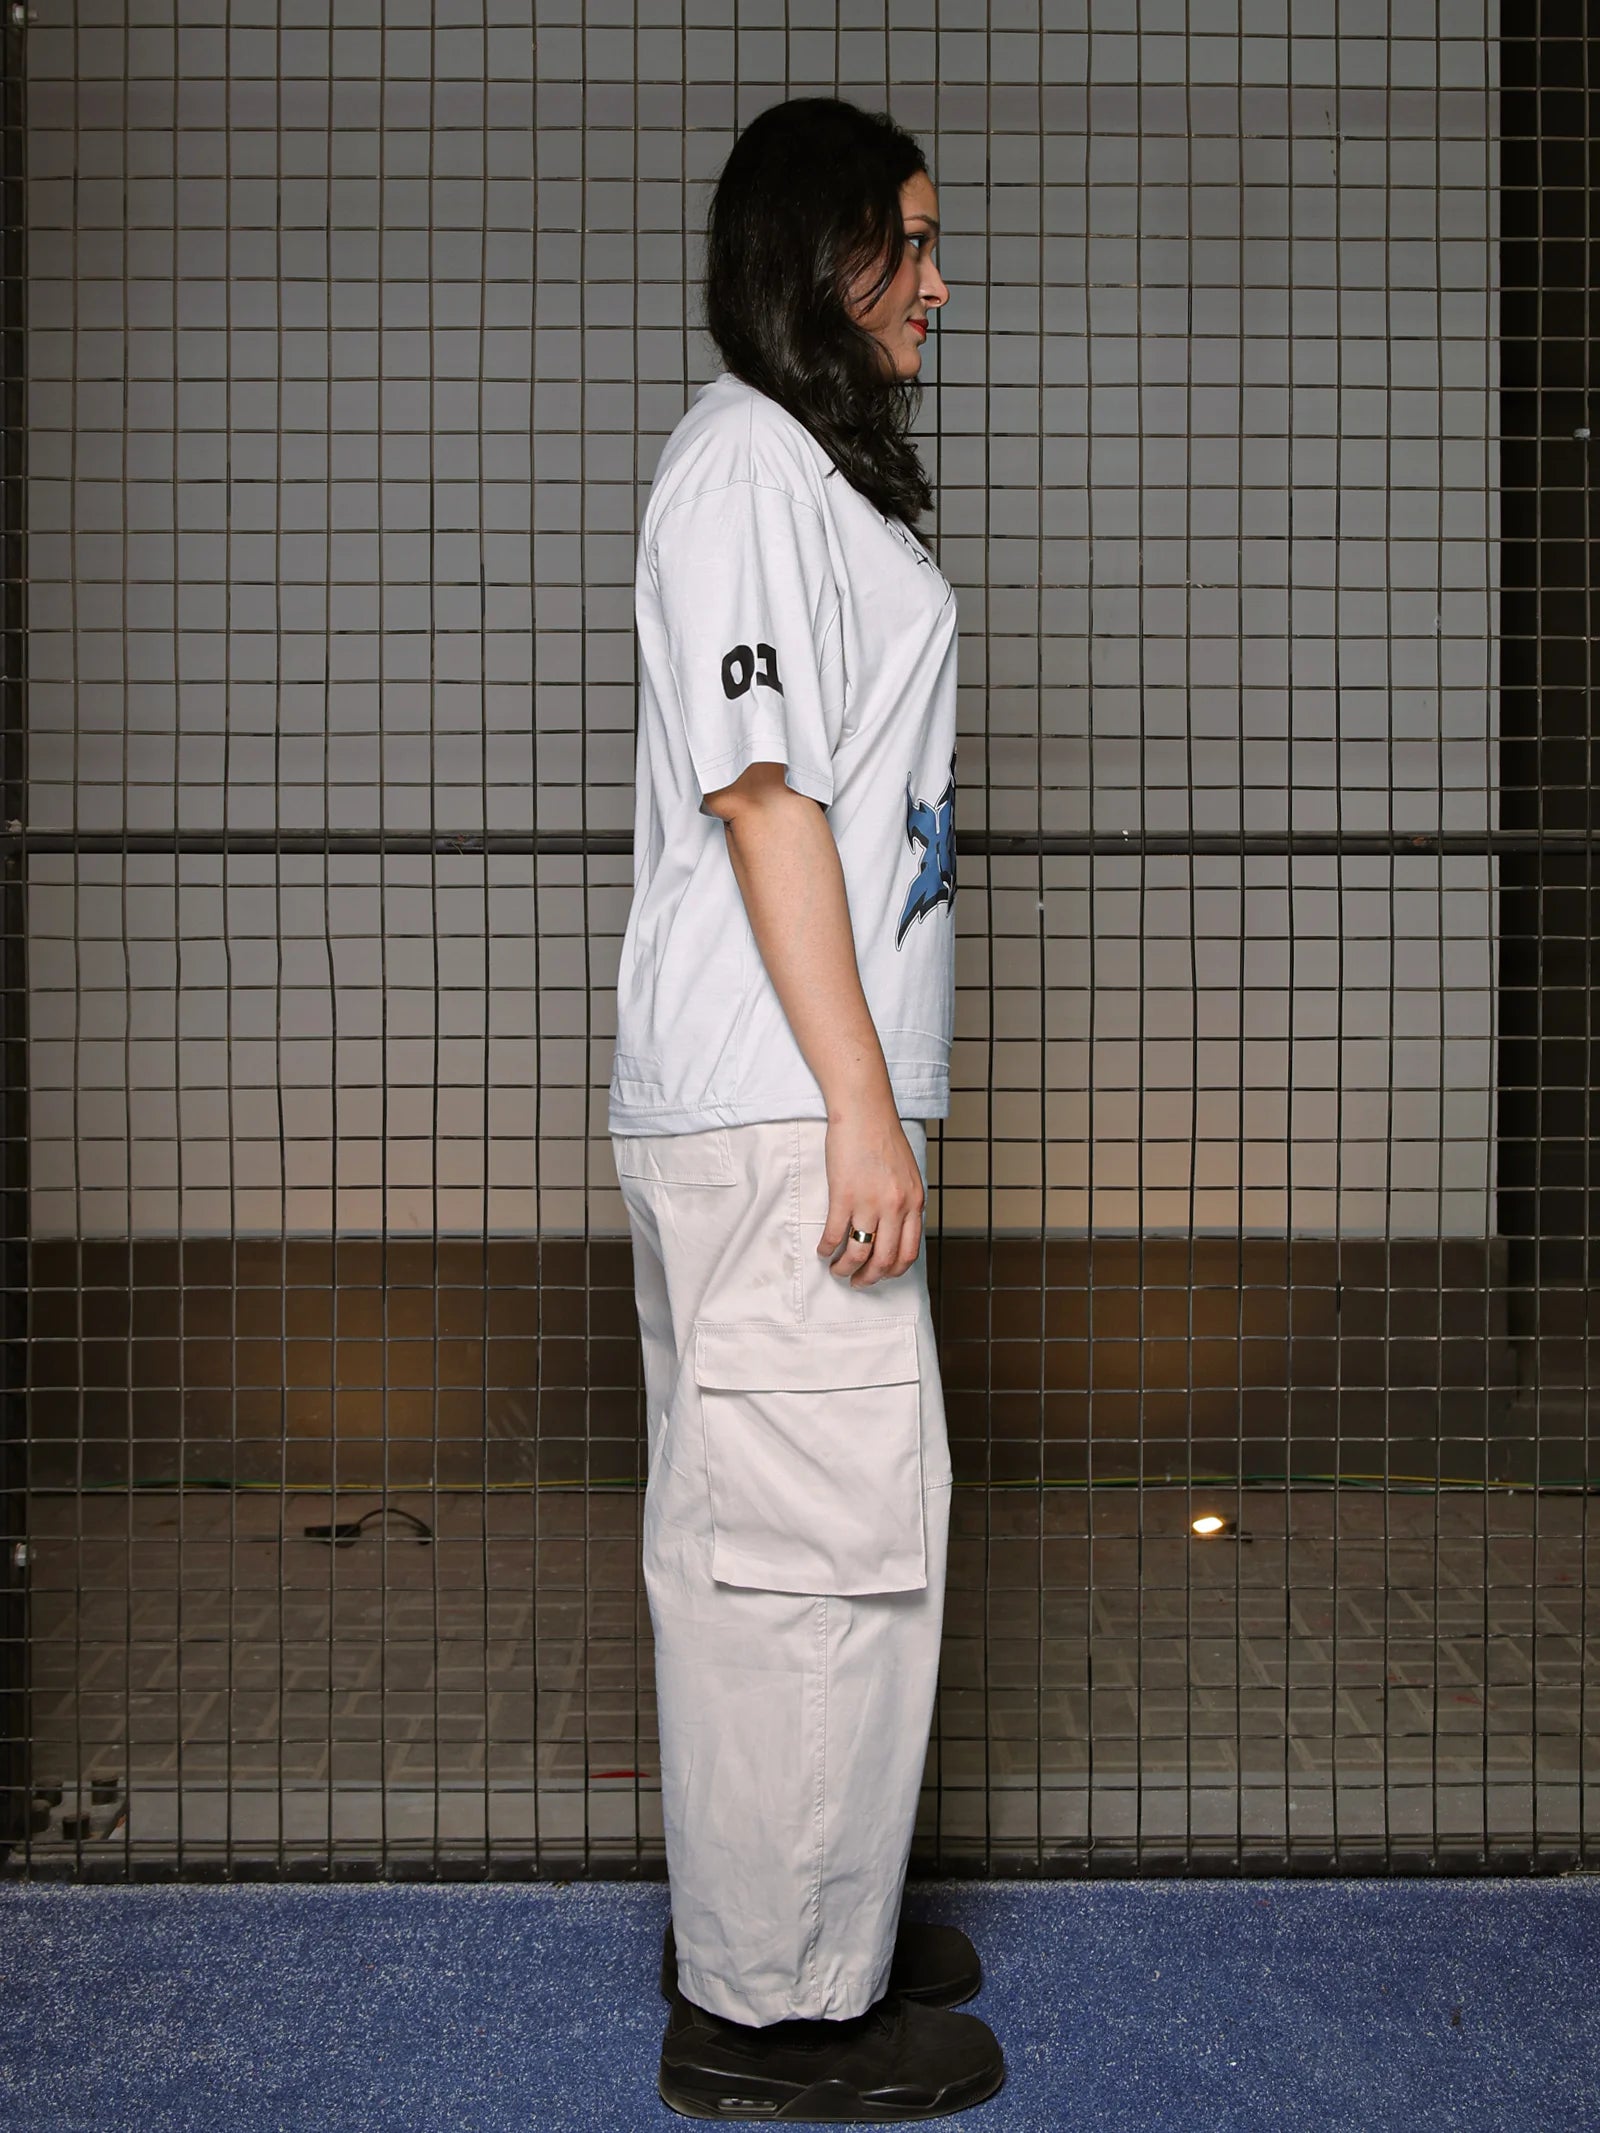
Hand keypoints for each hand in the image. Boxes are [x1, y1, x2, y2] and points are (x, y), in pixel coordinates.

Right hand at [817, 1106, 924, 1286]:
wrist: (865, 1111)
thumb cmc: (884, 1138)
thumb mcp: (907, 1174)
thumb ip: (905, 1202)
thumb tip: (896, 1229)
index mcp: (914, 1203)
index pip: (908, 1253)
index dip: (892, 1271)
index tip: (880, 1274)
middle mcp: (895, 1207)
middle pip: (884, 1259)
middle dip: (869, 1277)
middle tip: (857, 1281)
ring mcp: (870, 1202)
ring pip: (859, 1252)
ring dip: (845, 1267)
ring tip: (837, 1269)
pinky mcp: (844, 1195)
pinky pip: (834, 1233)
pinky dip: (827, 1248)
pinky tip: (823, 1250)